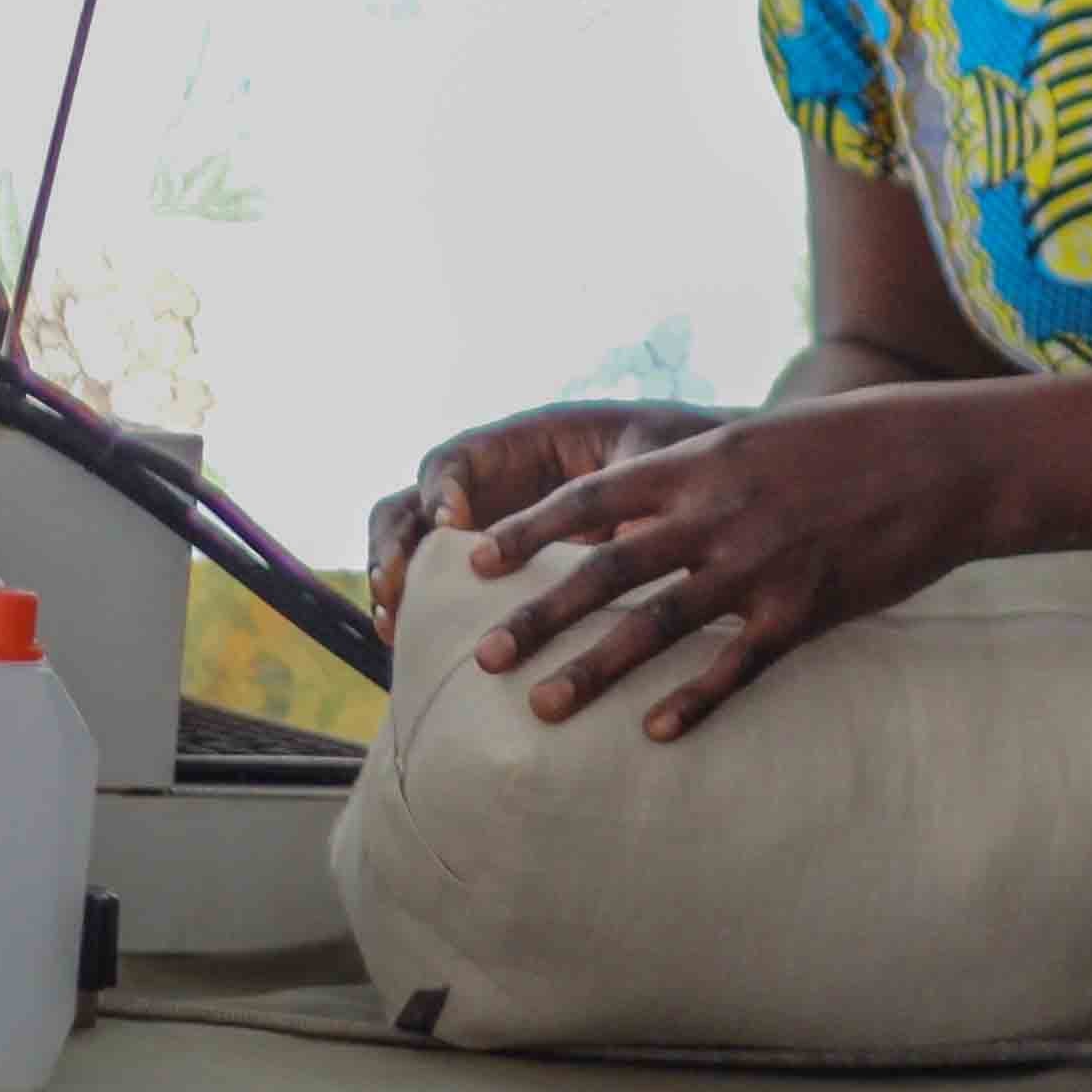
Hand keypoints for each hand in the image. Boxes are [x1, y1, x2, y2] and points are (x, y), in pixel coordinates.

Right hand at [363, 402, 730, 640]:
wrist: (699, 494)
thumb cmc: (673, 459)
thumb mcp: (656, 459)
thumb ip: (633, 484)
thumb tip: (627, 533)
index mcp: (517, 445)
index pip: (455, 460)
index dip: (442, 487)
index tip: (453, 523)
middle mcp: (485, 488)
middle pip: (410, 507)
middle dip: (394, 544)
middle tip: (396, 583)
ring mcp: (481, 533)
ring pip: (411, 553)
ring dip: (392, 584)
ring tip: (392, 623)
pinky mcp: (489, 576)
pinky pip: (439, 593)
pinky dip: (418, 614)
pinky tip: (411, 646)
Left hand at [463, 383, 995, 739]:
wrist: (939, 460)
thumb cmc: (845, 444)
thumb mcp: (755, 439)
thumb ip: (693, 472)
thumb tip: (630, 508)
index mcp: (700, 462)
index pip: (591, 500)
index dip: (529, 532)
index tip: (476, 560)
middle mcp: (717, 513)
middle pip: (607, 572)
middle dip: (540, 617)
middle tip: (485, 657)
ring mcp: (759, 565)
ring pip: (657, 627)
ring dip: (595, 670)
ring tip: (544, 708)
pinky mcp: (803, 610)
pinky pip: (737, 666)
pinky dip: (693, 702)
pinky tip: (655, 735)